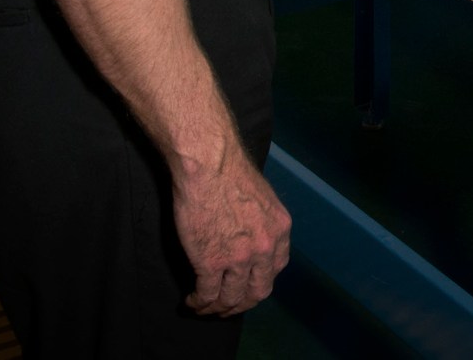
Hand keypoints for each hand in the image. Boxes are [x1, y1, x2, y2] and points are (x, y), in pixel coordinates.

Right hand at [175, 150, 291, 315]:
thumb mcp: (262, 199)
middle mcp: (266, 247)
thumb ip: (262, 223)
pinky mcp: (211, 262)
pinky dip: (199, 303)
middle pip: (258, 291)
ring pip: (232, 299)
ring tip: (204, 308)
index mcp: (280, 230)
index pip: (276, 269)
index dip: (259, 282)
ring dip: (218, 309)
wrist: (209, 164)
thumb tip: (250, 237)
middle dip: (242, 304)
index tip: (246, 286)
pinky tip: (192, 301)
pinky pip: (208, 294)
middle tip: (227, 307)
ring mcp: (240, 258)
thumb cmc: (229, 172)